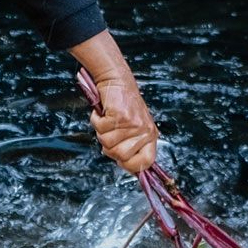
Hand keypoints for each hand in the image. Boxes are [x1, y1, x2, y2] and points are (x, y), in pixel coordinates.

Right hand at [68, 30, 158, 174]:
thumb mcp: (135, 127)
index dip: (130, 165)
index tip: (120, 159)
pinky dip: (97, 120)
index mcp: (151, 136)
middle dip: (109, 146)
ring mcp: (134, 124)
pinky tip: (104, 111)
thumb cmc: (123, 105)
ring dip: (102, 131)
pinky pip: (101, 128)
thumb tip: (127, 167)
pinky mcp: (121, 115)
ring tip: (108, 119)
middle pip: (120, 156)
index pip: (146, 163)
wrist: (117, 80)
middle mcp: (145, 131)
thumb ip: (133, 146)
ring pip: (108, 143)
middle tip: (110, 132)